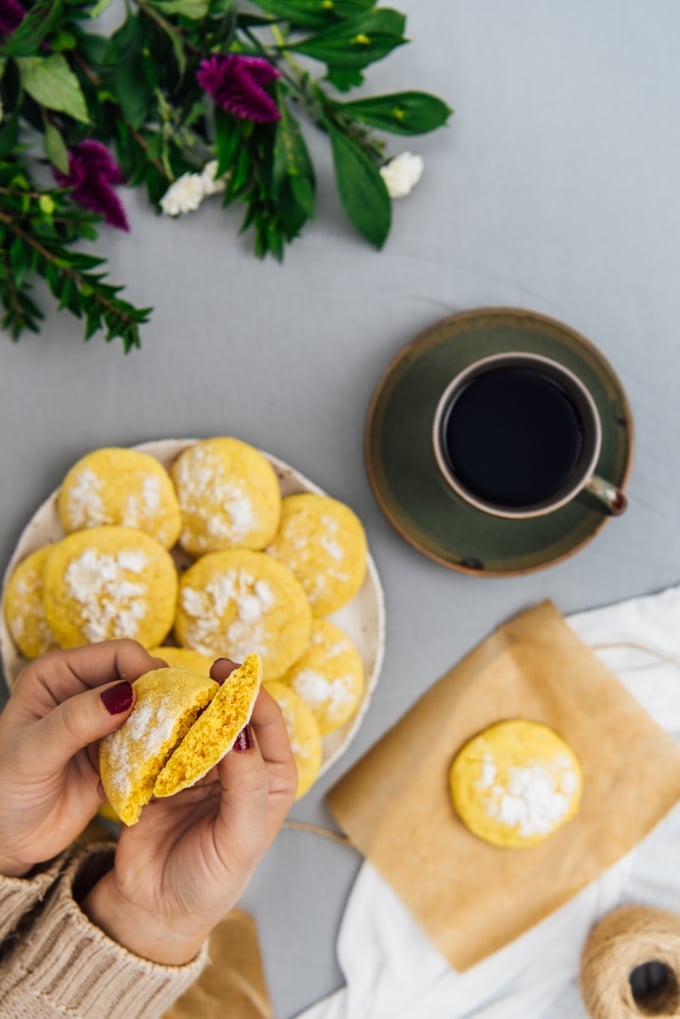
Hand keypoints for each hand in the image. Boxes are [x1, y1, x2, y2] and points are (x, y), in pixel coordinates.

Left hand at [0, 640, 161, 877]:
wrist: (7, 842)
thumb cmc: (3, 791)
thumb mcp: (32, 752)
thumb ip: (74, 721)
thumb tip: (125, 695)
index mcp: (59, 675)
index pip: (117, 655)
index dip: (145, 670)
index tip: (164, 699)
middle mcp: (85, 692)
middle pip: (143, 679)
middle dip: (162, 700)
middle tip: (177, 727)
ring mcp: (104, 724)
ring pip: (152, 713)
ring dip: (165, 731)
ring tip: (172, 751)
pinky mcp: (119, 755)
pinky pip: (152, 747)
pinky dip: (160, 757)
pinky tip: (158, 773)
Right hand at [83, 660, 295, 964]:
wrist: (155, 909)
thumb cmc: (212, 879)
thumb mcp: (241, 837)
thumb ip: (247, 784)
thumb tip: (243, 732)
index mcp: (270, 776)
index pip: (266, 723)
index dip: (251, 695)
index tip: (230, 675)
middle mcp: (237, 764)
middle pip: (228, 714)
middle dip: (213, 694)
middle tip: (195, 677)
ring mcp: (197, 765)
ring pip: (193, 720)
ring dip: (181, 705)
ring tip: (167, 692)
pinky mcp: (159, 770)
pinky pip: (158, 739)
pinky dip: (152, 725)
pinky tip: (143, 715)